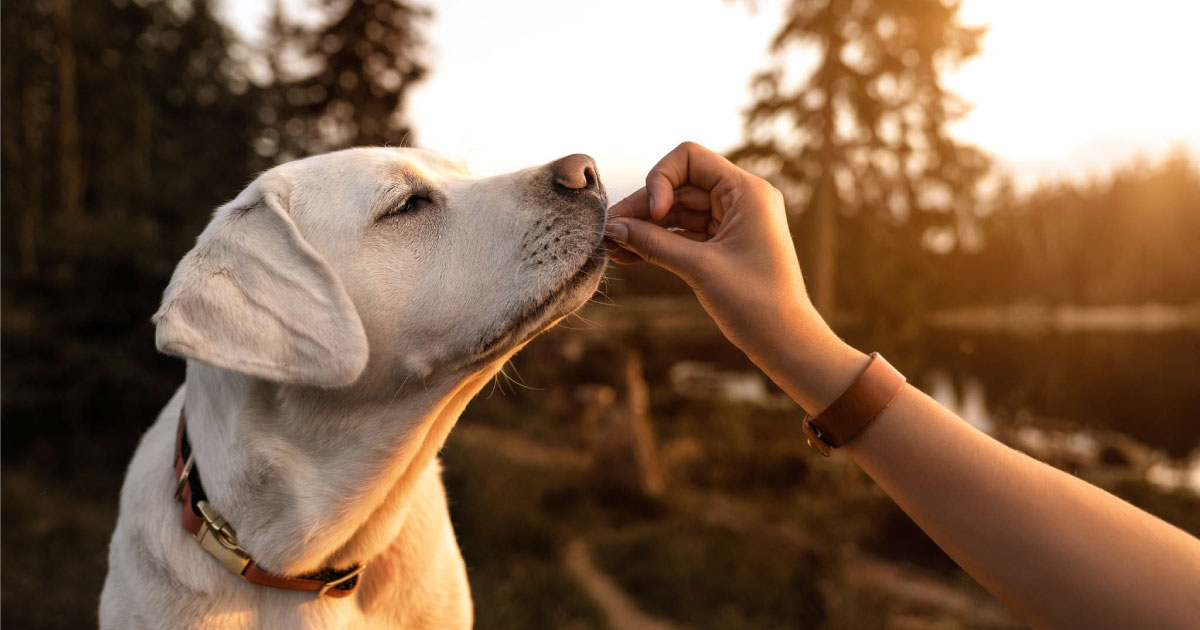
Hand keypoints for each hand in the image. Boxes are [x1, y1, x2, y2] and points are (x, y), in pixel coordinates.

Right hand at [605, 142, 863, 410]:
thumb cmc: (754, 302)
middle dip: (644, 208)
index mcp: (746, 191)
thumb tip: (612, 228)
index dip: (661, 179)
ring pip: (679, 211)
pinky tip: (628, 254)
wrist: (785, 342)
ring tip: (611, 247)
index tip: (653, 214)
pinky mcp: (725, 244)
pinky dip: (660, 242)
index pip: (689, 158)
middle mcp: (741, 198)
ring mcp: (733, 221)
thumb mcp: (699, 268)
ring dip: (646, 227)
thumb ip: (653, 243)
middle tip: (607, 232)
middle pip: (679, 186)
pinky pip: (685, 233)